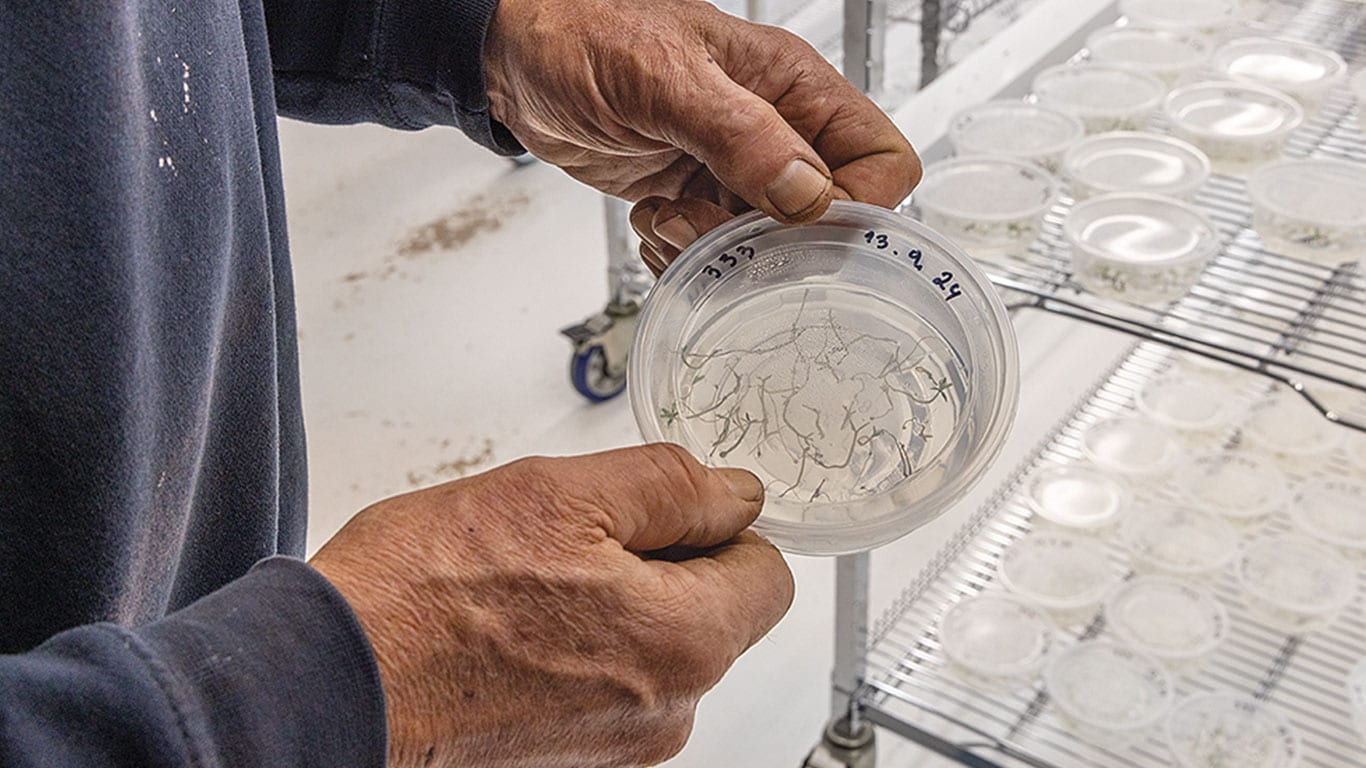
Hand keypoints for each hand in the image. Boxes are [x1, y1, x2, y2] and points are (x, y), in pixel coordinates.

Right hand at [309, 444, 793, 767]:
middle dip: (659, 563)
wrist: (326, 688)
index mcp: (684, 643)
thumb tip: (737, 492)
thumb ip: (671, 488)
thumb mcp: (559, 495)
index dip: (718, 524)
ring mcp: (615, 746)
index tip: (664, 508)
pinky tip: (508, 626)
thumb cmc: (423, 599)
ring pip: (652, 646)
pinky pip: (602, 684)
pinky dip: (572, 648)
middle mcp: (665, 713)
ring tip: (526, 582)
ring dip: (611, 602)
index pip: (768, 573)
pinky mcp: (567, 758)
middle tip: (570, 535)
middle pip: (710, 613)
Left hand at [483, 0, 920, 272]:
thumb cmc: (586, 35)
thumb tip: (809, 194)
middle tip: (713, 226)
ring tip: (672, 219)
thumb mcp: (666, 80)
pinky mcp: (696, 194)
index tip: (798, 227)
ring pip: (771, 244)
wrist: (517, 56)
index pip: (881, 161)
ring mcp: (735, 167)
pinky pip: (720, 251)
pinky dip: (687, 256)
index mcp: (793, 87)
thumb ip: (742, 135)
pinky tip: (654, 222)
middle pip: (827, 217)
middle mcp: (775, 129)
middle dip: (774, 241)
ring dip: (722, 253)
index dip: (856, 206)